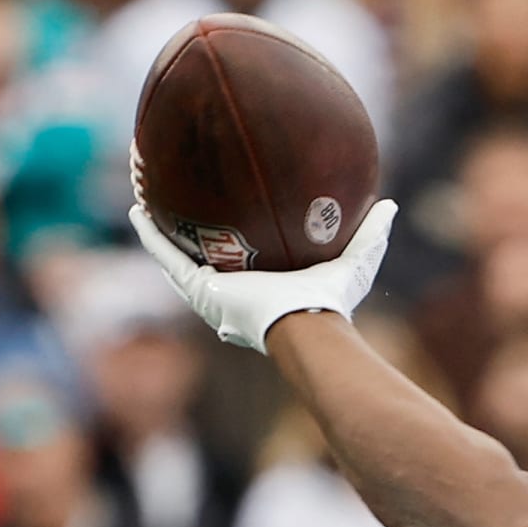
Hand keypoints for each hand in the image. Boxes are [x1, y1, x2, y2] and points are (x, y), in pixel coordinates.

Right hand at [129, 199, 396, 353]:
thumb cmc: (332, 302)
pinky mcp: (199, 290)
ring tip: (146, 202)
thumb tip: (389, 203)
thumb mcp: (356, 261)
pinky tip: (138, 211)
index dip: (235, 240)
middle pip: (207, 257)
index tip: (230, 218)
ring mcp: (213, 293)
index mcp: (266, 287)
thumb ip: (371, 233)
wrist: (306, 324)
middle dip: (192, 234)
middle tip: (181, 206)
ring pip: (178, 258)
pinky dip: (151, 235)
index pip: (246, 261)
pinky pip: (168, 258)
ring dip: (161, 231)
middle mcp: (235, 293)